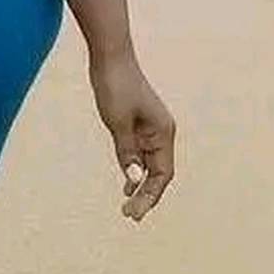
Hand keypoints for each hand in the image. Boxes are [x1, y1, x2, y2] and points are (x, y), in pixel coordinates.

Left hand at [88, 49, 175, 221]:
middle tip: (130, 215)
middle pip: (158, 173)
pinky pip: (140, 153)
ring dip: (141, 184)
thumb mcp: (117, 122)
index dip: (151, 196)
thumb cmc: (115, 86)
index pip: (162, 175)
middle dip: (147, 195)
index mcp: (163, 133)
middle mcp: (161, 133)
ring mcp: (150, 128)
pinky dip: (134, 168)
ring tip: (128, 205)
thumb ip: (127, 151)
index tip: (134, 213)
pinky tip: (126, 182)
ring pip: (150, 165)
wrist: (109, 57)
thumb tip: (134, 180)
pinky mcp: (137, 123)